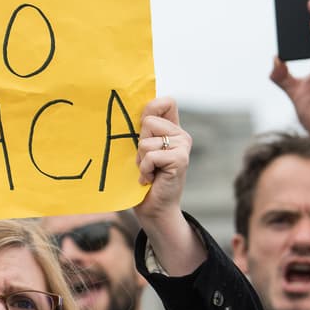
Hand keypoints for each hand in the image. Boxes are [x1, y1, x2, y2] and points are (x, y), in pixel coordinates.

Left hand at [133, 97, 204, 275]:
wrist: (153, 208)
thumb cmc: (143, 178)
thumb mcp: (140, 150)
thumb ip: (141, 130)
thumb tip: (125, 108)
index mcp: (172, 128)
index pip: (166, 102)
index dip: (151, 108)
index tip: (141, 128)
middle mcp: (181, 134)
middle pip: (148, 121)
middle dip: (138, 143)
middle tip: (145, 161)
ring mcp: (183, 146)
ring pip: (145, 140)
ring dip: (140, 159)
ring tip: (148, 171)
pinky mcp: (181, 159)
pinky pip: (150, 155)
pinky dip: (144, 170)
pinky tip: (149, 179)